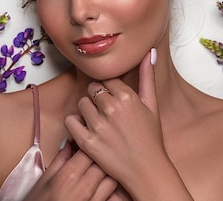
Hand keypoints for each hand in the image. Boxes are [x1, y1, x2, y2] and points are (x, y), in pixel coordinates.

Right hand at [22, 140, 119, 200]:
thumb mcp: (42, 182)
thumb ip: (59, 161)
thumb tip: (69, 143)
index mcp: (68, 176)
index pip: (89, 149)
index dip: (89, 145)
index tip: (87, 145)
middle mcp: (84, 188)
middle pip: (104, 163)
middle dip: (100, 158)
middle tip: (94, 159)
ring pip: (113, 180)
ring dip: (108, 175)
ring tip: (99, 175)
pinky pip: (115, 199)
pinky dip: (114, 194)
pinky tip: (105, 192)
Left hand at [64, 49, 169, 193]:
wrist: (147, 170)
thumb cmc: (150, 139)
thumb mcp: (152, 105)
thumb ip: (147, 77)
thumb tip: (149, 52)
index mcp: (127, 97)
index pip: (107, 80)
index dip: (109, 90)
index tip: (114, 101)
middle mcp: (111, 108)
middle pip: (92, 89)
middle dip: (97, 98)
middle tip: (107, 112)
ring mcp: (98, 125)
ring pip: (81, 103)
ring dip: (87, 110)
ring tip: (98, 122)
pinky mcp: (87, 142)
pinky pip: (70, 121)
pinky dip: (75, 124)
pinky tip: (86, 129)